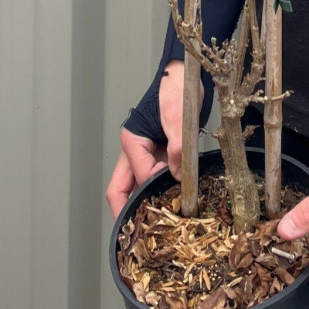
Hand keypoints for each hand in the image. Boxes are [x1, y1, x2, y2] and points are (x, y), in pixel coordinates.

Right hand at [104, 61, 184, 218]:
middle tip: (138, 235)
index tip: (172, 199)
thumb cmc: (177, 87)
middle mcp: (133, 149)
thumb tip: (176, 174)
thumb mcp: (178, 114)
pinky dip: (157, 191)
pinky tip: (170, 200)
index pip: (135, 177)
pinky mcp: (157, 152)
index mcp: (131, 140)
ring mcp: (144, 152)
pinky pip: (152, 178)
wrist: (186, 73)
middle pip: (121, 188)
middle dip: (126, 212)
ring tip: (156, 223)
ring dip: (143, 202)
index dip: (152, 190)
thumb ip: (176, 145)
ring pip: (135, 185)